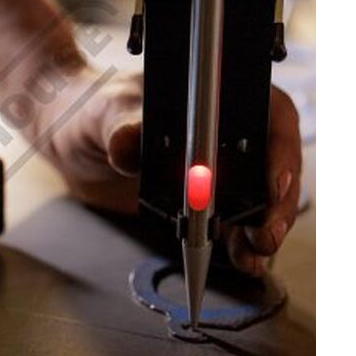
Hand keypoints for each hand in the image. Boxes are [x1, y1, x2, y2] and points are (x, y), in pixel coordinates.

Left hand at [40, 70, 301, 274]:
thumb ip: (121, 128)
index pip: (269, 116)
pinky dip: (241, 243)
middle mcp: (228, 131)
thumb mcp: (108, 113)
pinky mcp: (206, 200)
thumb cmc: (96, 108)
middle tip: (267, 233)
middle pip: (273, 164)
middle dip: (276, 202)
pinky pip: (235, 223)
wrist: (75, 140)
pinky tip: (244, 261)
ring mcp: (220, 168)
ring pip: (260, 199)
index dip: (280, 150)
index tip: (275, 182)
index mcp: (218, 95)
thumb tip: (128, 146)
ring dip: (263, 229)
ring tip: (255, 255)